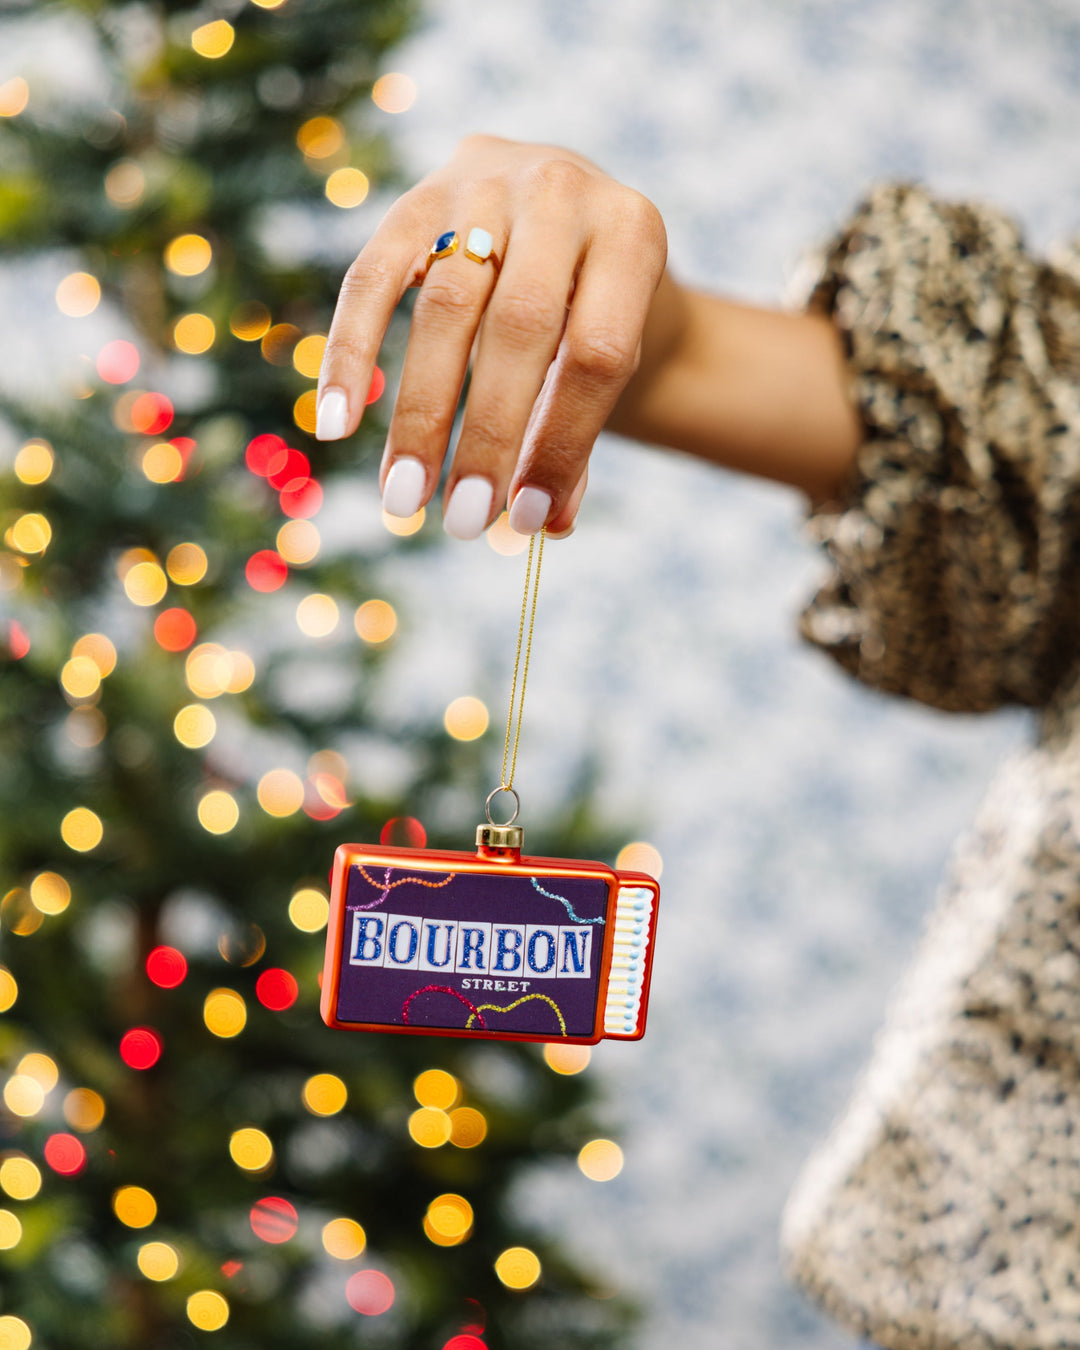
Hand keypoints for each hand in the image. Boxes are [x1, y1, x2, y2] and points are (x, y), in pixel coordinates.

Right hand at [316, 134, 667, 537]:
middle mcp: (562, 192)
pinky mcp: (417, 195)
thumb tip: (549, 526)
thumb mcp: (613, 358)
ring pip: (446, 307)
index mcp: (631, 235)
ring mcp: (486, 183)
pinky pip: (370, 279)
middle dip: (488, 437)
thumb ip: (579, 434)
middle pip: (520, 328)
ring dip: (420, 415)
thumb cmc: (595, 308)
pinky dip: (350, 353)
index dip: (561, 443)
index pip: (597, 354)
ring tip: (402, 497)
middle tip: (462, 522)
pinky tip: (336, 424)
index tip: (525, 519)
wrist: (570, 211)